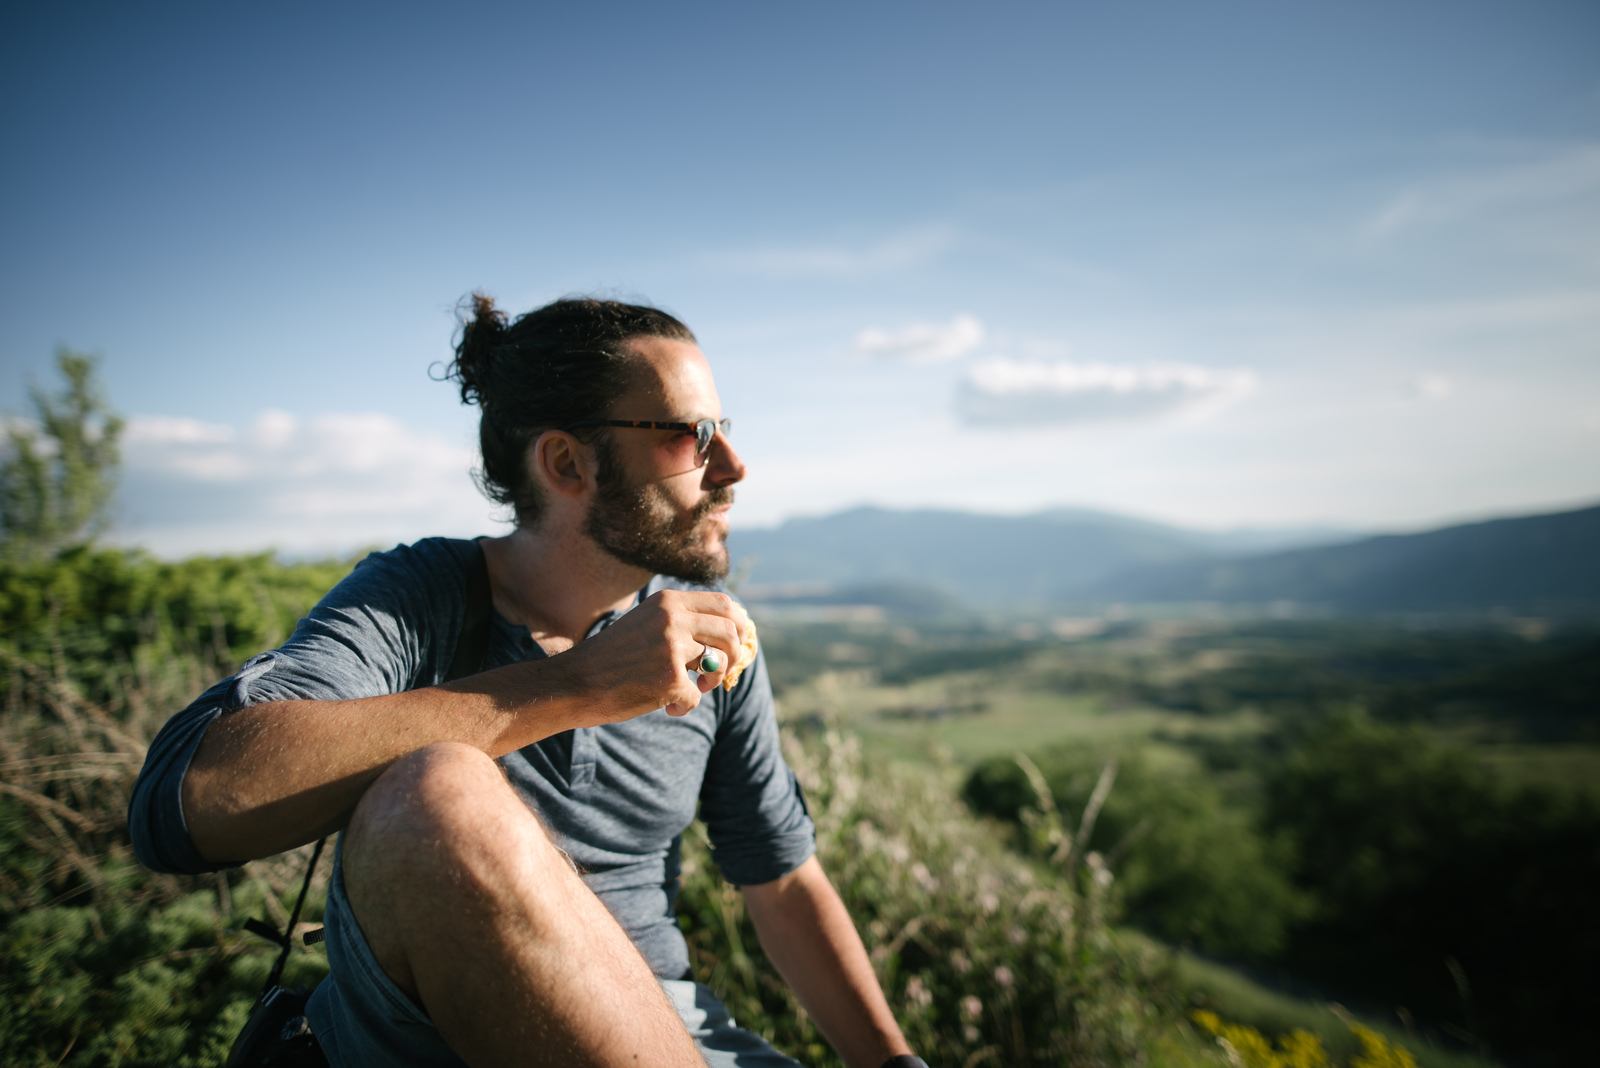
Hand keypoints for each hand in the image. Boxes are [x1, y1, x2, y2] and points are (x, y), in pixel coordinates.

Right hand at [562, 590, 745, 719]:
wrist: (575, 682)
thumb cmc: (612, 657)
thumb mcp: (646, 624)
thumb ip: (682, 623)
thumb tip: (733, 631)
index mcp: (668, 602)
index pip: (724, 604)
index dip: (739, 625)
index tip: (739, 641)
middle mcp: (673, 619)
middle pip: (730, 632)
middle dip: (732, 655)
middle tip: (716, 673)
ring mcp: (672, 648)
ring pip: (717, 663)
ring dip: (710, 681)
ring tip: (693, 688)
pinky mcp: (670, 679)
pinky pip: (697, 695)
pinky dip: (684, 706)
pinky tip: (665, 706)